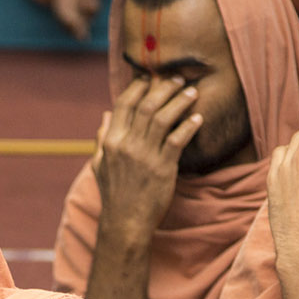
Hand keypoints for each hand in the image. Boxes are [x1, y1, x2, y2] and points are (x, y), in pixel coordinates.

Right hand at [92, 75, 201, 242]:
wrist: (125, 222)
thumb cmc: (114, 195)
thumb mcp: (100, 165)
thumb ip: (102, 138)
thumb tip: (105, 116)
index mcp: (112, 141)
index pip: (124, 104)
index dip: (138, 86)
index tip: (151, 77)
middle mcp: (127, 144)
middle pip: (147, 105)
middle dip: (164, 87)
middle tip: (178, 79)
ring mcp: (145, 156)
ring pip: (163, 118)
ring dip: (179, 101)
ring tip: (192, 92)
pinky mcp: (163, 168)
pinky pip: (177, 140)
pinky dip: (188, 126)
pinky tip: (198, 118)